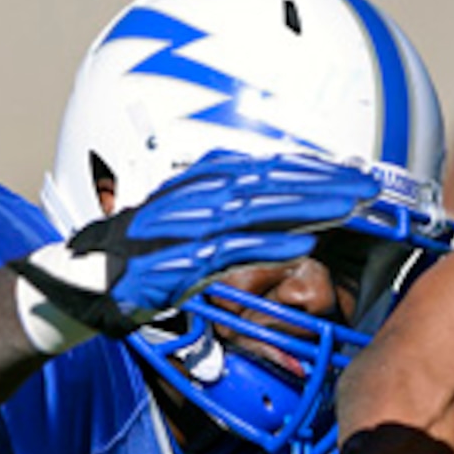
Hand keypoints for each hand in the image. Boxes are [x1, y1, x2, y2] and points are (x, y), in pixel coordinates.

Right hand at [10, 150, 380, 337]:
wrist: (84, 283)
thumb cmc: (141, 259)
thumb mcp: (188, 228)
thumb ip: (230, 218)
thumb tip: (280, 216)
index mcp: (201, 187)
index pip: (266, 172)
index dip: (312, 170)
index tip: (353, 172)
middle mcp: (197, 199)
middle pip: (271, 185)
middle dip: (323, 184)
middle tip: (369, 186)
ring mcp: (187, 229)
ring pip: (257, 211)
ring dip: (307, 207)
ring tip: (350, 206)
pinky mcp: (178, 262)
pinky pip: (230, 252)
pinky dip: (267, 246)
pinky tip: (302, 244)